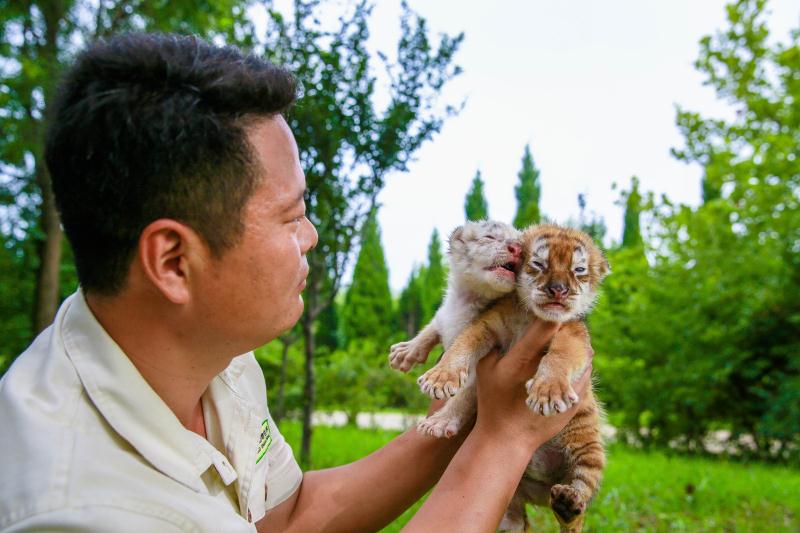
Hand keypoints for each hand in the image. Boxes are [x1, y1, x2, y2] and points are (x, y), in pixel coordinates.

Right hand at [474, 319, 591, 448]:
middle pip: (570, 339)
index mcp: (521, 359)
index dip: (552, 314)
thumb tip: (506, 327)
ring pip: (583, 356)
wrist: (507, 438)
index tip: (554, 309)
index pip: (544, 327)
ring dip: (579, 346)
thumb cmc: (492, 401)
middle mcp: (544, 371)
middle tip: (570, 321)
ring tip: (575, 339)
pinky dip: (581, 365)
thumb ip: (495, 345)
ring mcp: (562, 388)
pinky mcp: (573, 401)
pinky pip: (584, 374)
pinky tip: (575, 362)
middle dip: (571, 328)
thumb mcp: (485, 369)